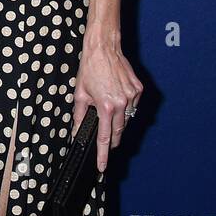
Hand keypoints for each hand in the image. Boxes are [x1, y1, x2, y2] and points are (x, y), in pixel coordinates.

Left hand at [73, 30, 142, 171]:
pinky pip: (132, 106)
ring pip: (126, 119)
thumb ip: (79, 115)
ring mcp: (133, 97)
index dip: (103, 154)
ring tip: (106, 109)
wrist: (103, 49)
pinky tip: (115, 98)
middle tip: (105, 144)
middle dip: (111, 139)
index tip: (102, 166)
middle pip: (118, 131)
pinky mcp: (139, 90)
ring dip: (117, 120)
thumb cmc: (89, 69)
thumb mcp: (79, 94)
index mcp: (106, 106)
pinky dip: (124, 107)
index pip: (104, 137)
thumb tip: (76, 131)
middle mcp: (122, 104)